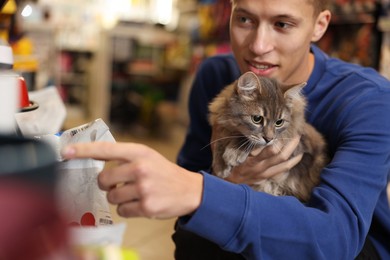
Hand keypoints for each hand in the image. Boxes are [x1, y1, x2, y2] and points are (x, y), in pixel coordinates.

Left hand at [61, 142, 202, 218]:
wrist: (190, 190)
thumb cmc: (164, 172)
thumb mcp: (147, 156)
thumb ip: (124, 158)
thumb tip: (96, 162)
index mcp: (139, 152)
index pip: (105, 149)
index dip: (83, 151)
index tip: (65, 153)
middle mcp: (140, 168)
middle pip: (103, 179)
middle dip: (107, 184)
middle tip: (119, 183)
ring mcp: (144, 188)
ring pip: (112, 197)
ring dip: (119, 197)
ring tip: (136, 193)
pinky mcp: (147, 207)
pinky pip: (122, 210)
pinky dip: (128, 208)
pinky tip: (141, 203)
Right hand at [226, 136, 302, 184]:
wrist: (228, 184)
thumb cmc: (229, 165)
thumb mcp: (233, 153)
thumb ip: (245, 144)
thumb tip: (258, 133)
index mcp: (252, 160)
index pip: (271, 150)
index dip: (279, 141)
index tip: (282, 132)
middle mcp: (260, 168)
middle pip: (281, 156)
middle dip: (291, 145)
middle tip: (297, 135)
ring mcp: (264, 174)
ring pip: (284, 166)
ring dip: (294, 157)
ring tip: (300, 148)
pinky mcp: (265, 178)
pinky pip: (281, 172)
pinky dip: (289, 165)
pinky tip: (294, 160)